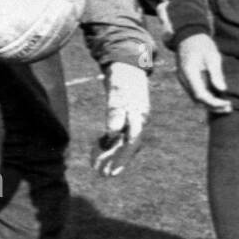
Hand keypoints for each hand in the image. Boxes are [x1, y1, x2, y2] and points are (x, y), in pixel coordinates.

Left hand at [90, 61, 149, 176]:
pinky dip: (110, 142)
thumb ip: (115, 112)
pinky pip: (119, 133)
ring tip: (99, 167)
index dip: (122, 157)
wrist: (127, 63)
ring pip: (123, 141)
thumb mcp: (117, 92)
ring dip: (112, 154)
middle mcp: (138, 120)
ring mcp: (133, 118)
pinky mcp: (127, 116)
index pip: (132, 142)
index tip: (112, 170)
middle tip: (103, 175)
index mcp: (139, 116)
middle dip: (116, 161)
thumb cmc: (121, 77)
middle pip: (128, 145)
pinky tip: (99, 149)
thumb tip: (113, 132)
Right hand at [175, 33, 231, 113]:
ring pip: (195, 98)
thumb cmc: (202, 44)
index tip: (227, 103)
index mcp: (189, 72)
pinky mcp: (187, 79)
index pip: (200, 95)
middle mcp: (184, 79)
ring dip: (210, 104)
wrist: (188, 35)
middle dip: (213, 107)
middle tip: (229, 108)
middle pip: (197, 100)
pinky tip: (218, 98)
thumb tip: (222, 90)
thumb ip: (216, 73)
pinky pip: (195, 92)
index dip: (214, 103)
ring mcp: (183, 80)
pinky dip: (206, 98)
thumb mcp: (212, 56)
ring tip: (226, 106)